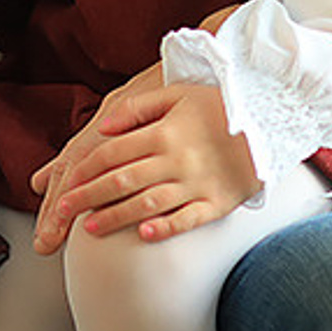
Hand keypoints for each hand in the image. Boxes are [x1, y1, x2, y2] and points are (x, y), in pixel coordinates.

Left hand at [33, 81, 258, 248]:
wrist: (270, 121)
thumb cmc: (218, 105)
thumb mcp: (176, 93)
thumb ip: (138, 108)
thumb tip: (103, 128)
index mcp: (163, 132)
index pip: (111, 154)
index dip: (83, 171)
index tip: (63, 188)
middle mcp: (176, 159)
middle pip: (121, 181)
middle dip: (87, 198)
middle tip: (61, 215)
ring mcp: (197, 183)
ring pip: (148, 204)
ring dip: (116, 217)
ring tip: (89, 228)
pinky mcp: (218, 203)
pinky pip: (188, 219)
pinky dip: (165, 228)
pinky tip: (143, 237)